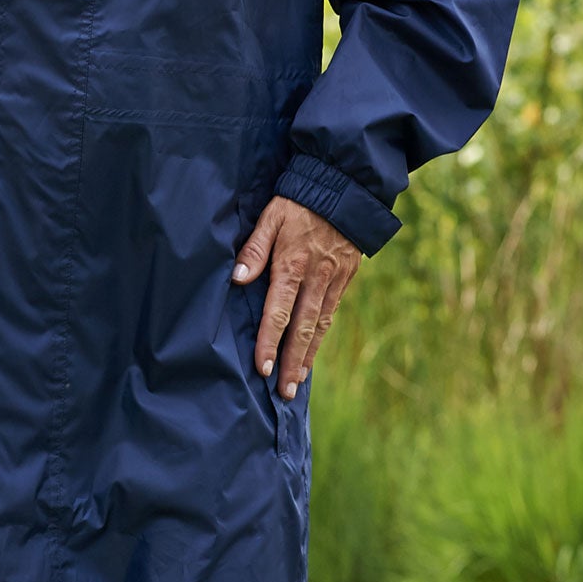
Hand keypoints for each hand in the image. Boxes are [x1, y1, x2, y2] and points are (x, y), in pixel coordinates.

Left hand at [231, 195, 360, 399]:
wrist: (344, 188)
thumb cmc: (299, 202)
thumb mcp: (271, 216)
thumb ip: (255, 247)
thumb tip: (237, 277)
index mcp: (293, 264)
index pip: (279, 312)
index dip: (270, 342)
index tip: (263, 368)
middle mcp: (316, 278)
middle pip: (303, 328)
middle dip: (293, 363)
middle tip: (285, 393)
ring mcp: (333, 281)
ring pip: (320, 326)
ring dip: (308, 356)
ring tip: (298, 383)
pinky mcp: (345, 279)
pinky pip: (331, 314)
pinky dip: (320, 337)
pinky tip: (312, 352)